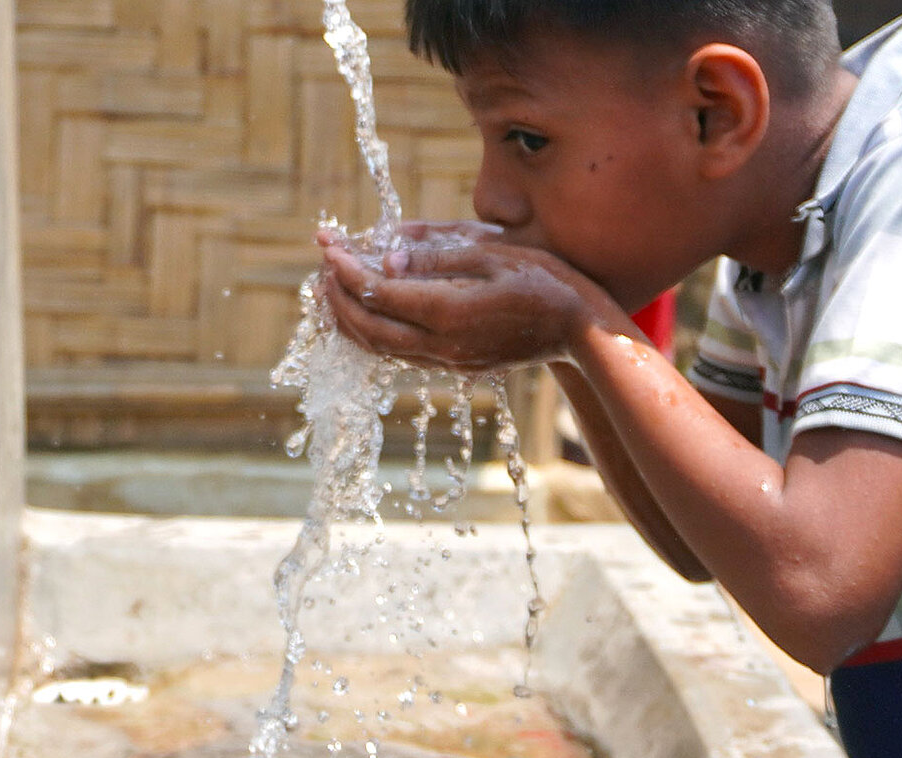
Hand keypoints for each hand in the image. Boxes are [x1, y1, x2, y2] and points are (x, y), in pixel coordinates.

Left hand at [315, 237, 605, 370]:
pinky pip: (401, 355)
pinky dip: (373, 334)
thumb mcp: (492, 255)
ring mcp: (450, 361)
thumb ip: (435, 259)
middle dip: (336, 299)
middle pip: (368, 328)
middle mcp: (443, 344)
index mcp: (450, 312)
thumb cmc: (543, 280)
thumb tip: (387, 261)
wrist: (580, 329)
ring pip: (380, 349)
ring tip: (330, 293)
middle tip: (321, 268)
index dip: (346, 270)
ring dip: (348, 321)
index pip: (378, 293)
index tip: (328, 246)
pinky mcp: (458, 367)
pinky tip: (366, 314)